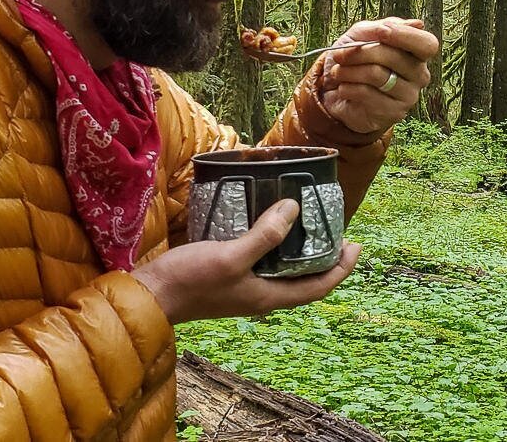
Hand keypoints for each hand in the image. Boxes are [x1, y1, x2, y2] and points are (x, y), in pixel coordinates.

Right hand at [132, 200, 359, 324]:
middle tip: (335, 230)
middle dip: (324, 258)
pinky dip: (273, 245)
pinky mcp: (228, 277)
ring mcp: (244, 288)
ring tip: (307, 224)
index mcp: (268, 297)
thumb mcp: (232, 256)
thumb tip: (294, 210)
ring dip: (299, 251)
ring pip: (283, 271)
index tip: (356, 244)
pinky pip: (262, 262)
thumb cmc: (191, 281)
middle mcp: (261, 295)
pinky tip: (266, 224)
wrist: (151, 296)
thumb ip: (264, 236)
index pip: (318, 287)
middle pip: (304, 280)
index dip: (341, 269)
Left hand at [318, 17, 440, 134]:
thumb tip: (417, 24)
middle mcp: (419, 75)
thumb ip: (382, 27)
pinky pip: (367, 94)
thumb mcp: (362, 35)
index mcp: (417, 54)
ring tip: (337, 71)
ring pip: (377, 75)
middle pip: (394, 57)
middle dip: (360, 52)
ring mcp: (409, 96)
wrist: (337, 94)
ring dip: (349, 71)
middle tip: (338, 55)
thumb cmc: (354, 61)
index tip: (381, 31)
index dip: (405, 36)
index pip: (427, 44)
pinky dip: (348, 87)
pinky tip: (343, 88)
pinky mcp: (394, 113)